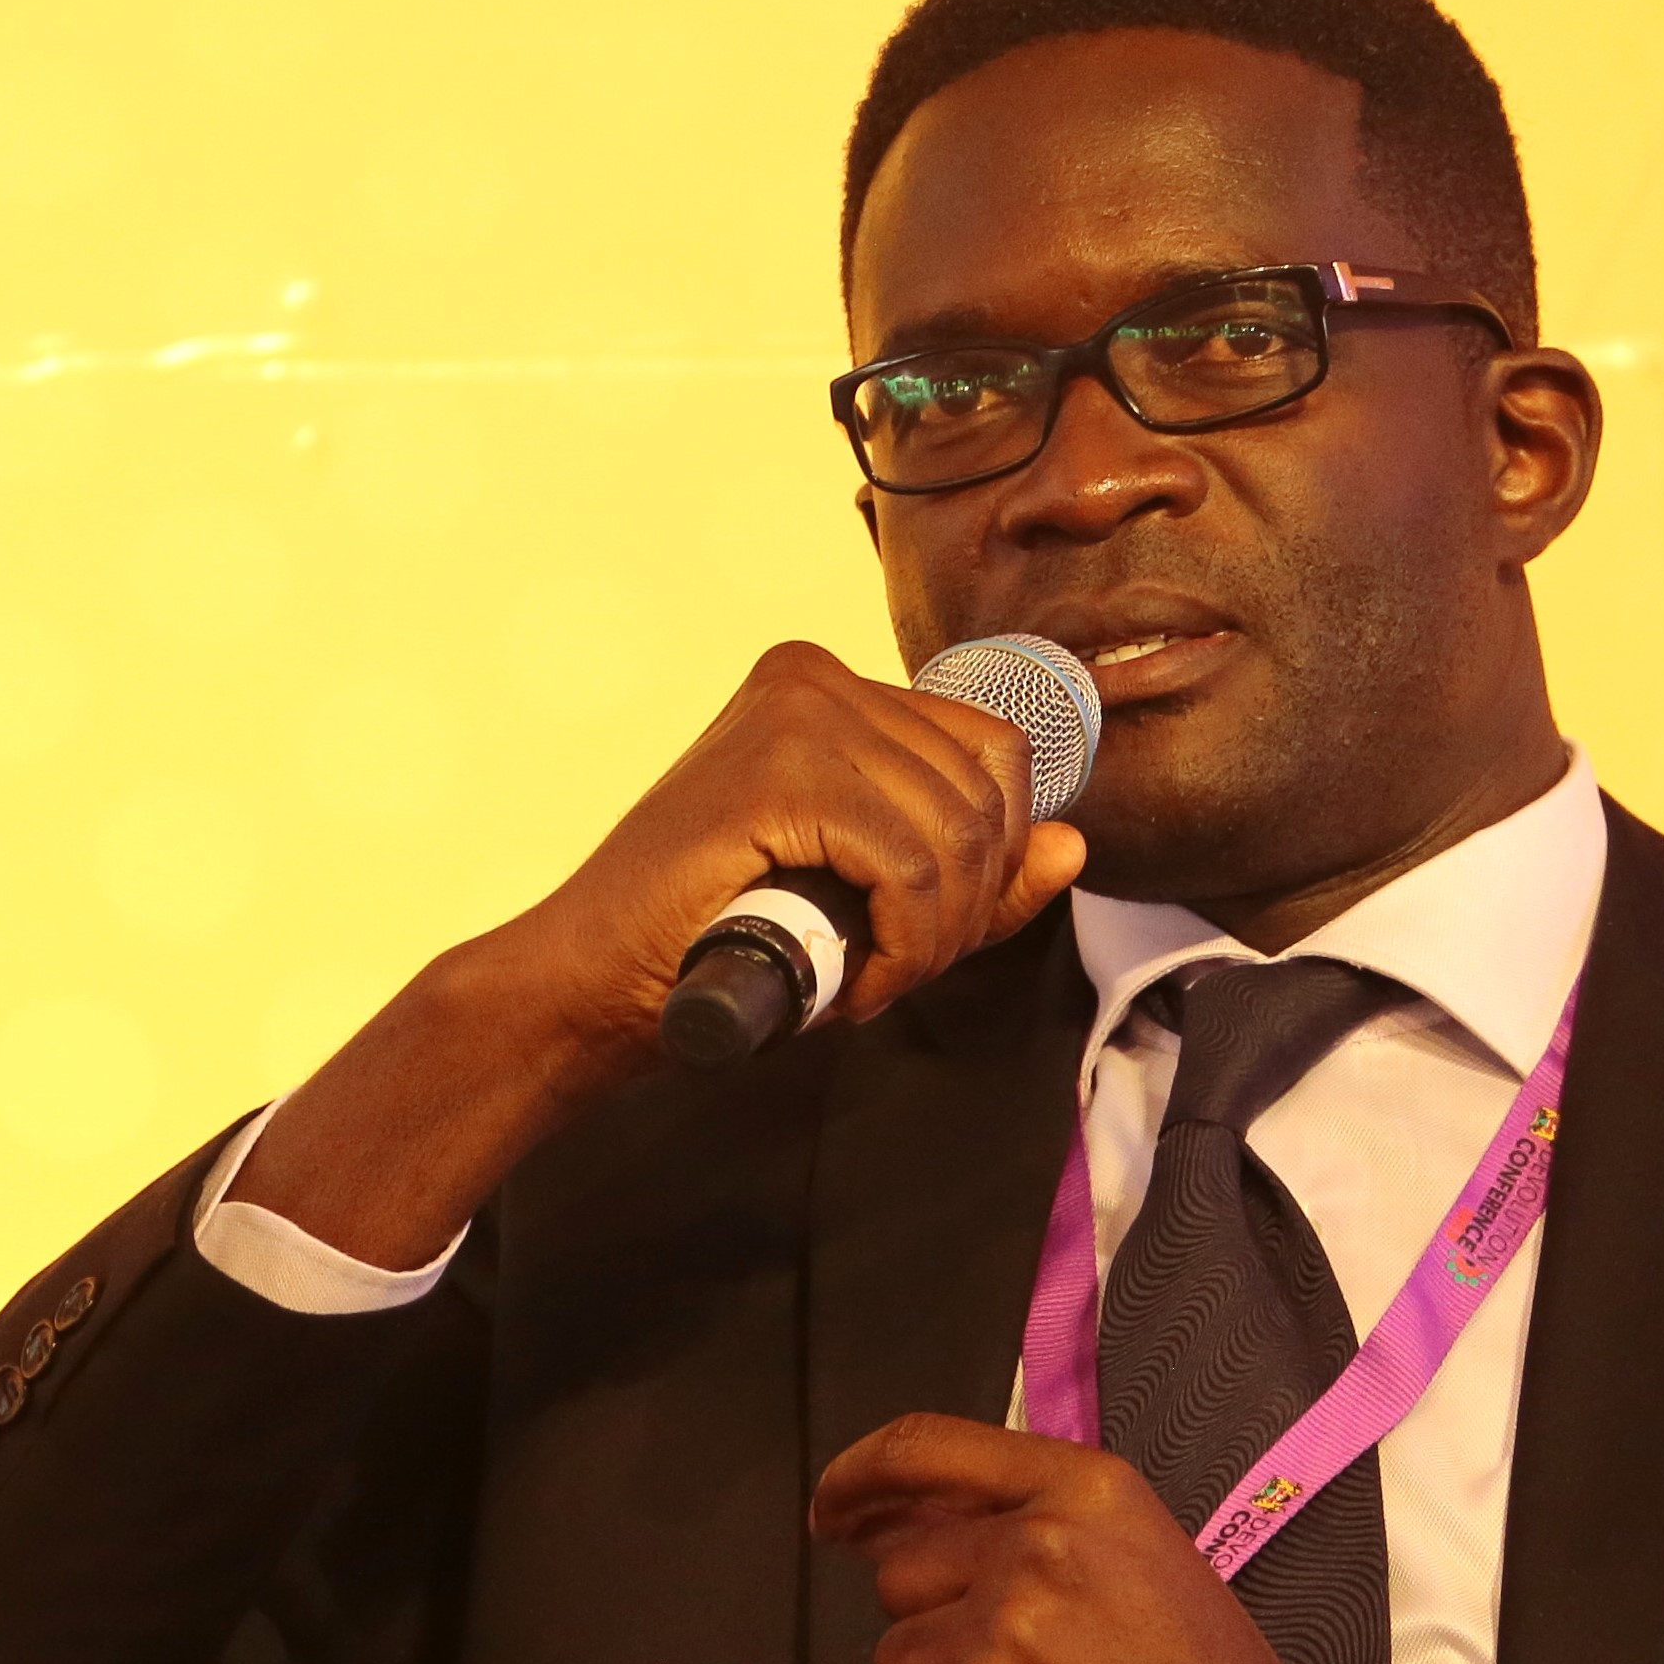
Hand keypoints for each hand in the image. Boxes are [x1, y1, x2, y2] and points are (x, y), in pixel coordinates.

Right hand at [229, 640, 1089, 1268]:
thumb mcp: (871, 899)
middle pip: (989, 790)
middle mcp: (816, 676)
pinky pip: (914, 867)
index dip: (993, 857)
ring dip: (933, 939)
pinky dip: (904, 946)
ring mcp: (797, 714)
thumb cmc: (716, 942)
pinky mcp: (781, 771)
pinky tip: (858, 983)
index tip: (930, 931)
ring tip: (868, 980)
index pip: (995, 749)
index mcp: (831, 686)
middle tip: (895, 969)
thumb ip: (971, 871)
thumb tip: (1072, 843)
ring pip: (958, 836)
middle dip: (967, 906)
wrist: (592, 987)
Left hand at [811, 1414, 1539, 1663]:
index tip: (830, 1513)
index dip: (858, 1479)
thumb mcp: (1144, 1561)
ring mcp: (1001, 1645)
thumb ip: (1038, 1531)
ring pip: (895, 1662)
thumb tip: (906, 1532)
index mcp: (1085, 1492)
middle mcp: (1034, 1551)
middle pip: (899, 1573)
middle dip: (935, 1623)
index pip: (925, 1451)